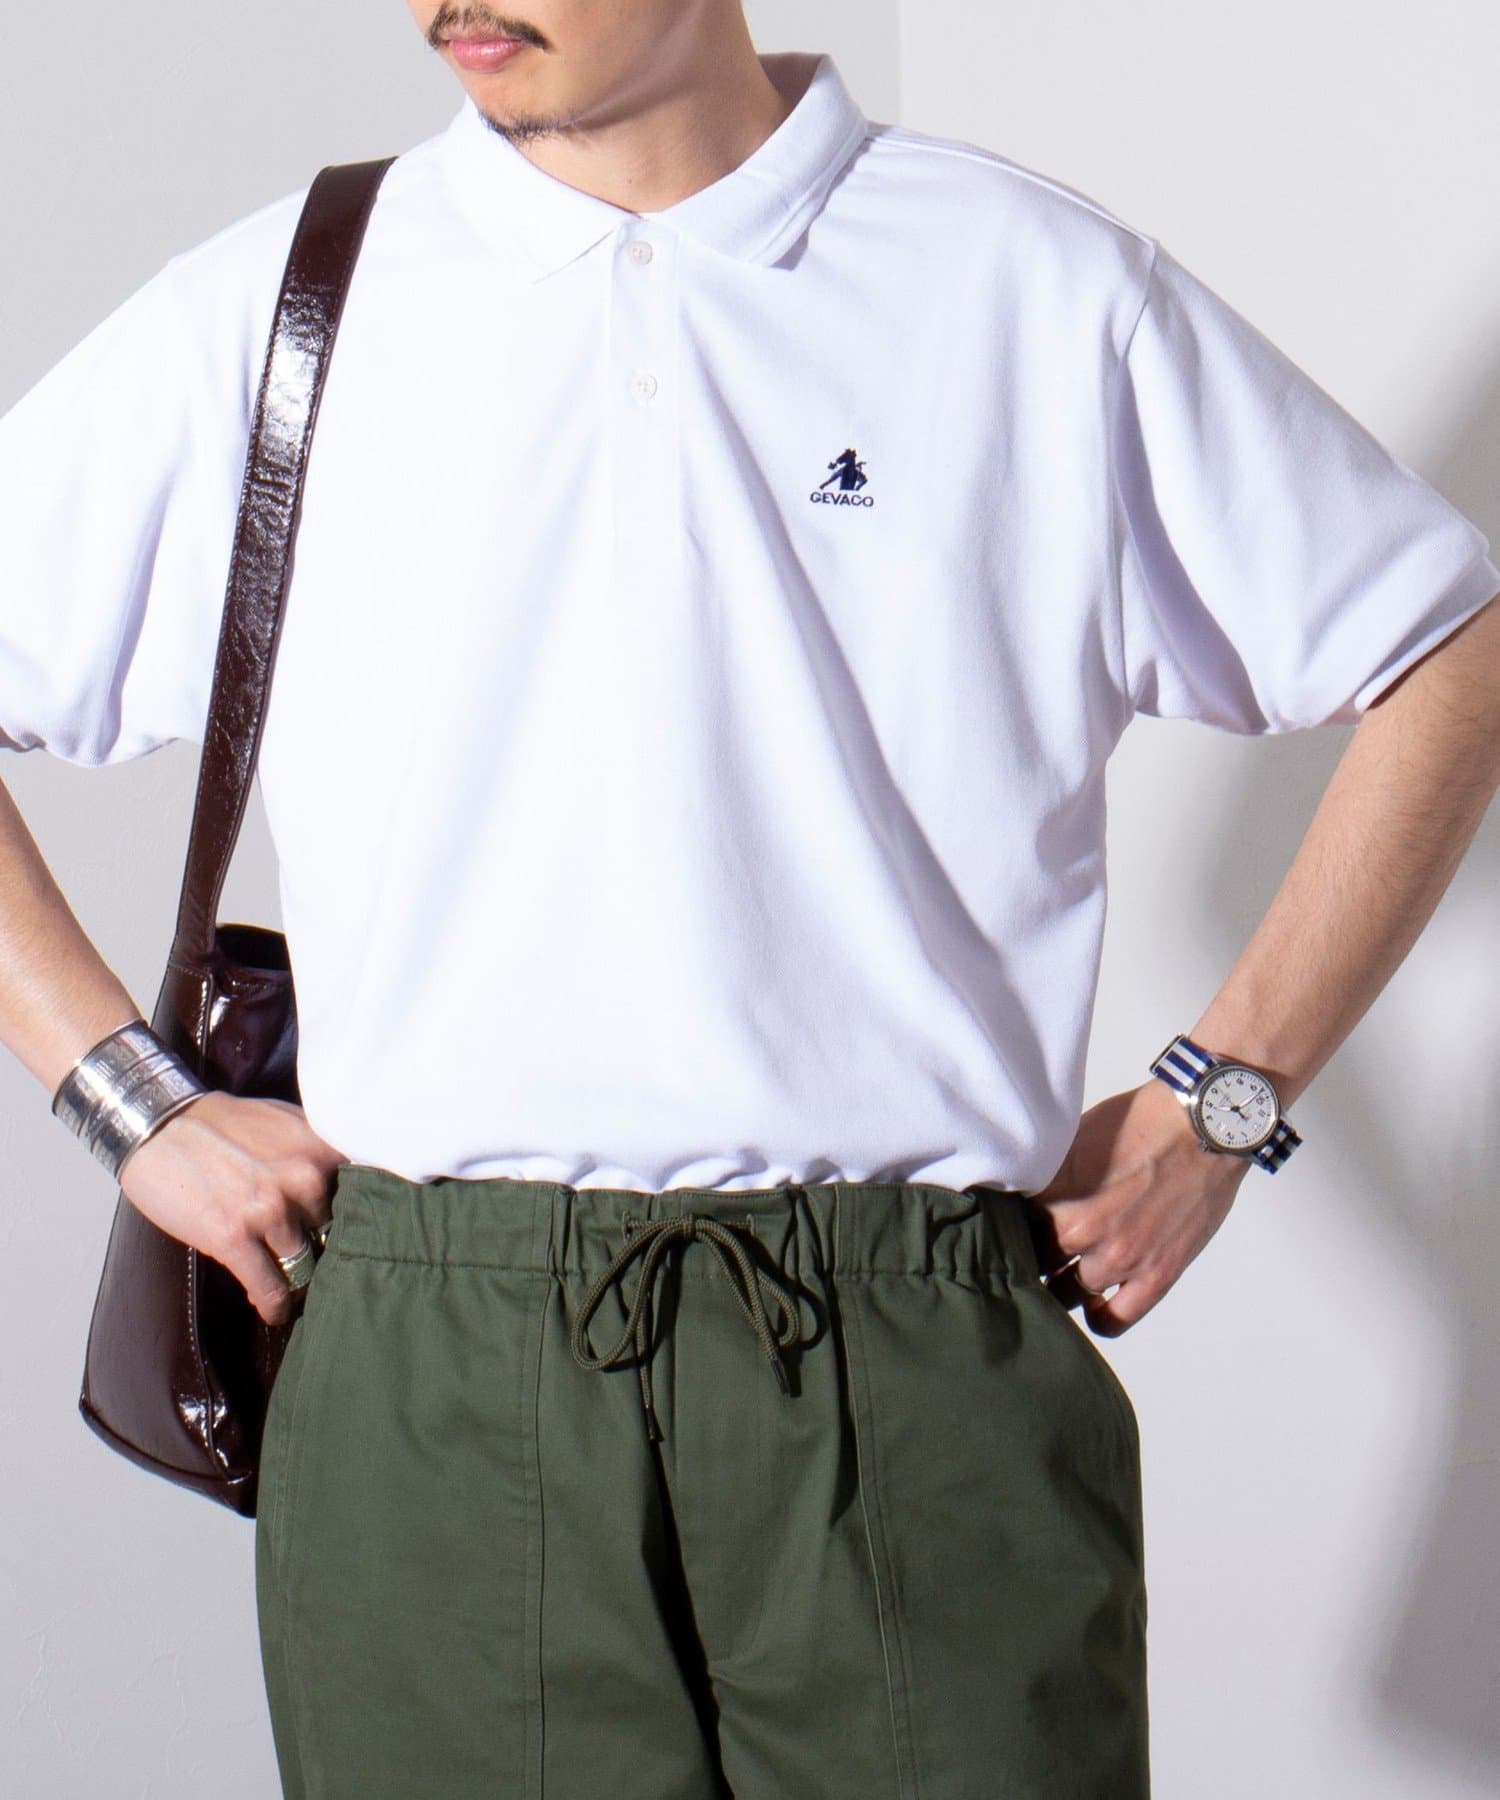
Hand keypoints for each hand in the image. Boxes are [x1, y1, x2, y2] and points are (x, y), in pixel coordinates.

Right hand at [117, 1091, 349, 1327]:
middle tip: (312, 1259)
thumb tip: (348, 1181)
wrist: (159, 1126)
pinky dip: (275, 1304)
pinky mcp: (234, 1237)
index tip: (359, 1237)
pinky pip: (270, 1286)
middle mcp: (304, 1177)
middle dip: (321, 1247)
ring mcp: (269, 1209)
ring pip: (304, 1263)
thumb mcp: (286, 1120)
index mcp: (321, 1146)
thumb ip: (319, 1150)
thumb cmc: (222, 1123)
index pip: (363, 1196)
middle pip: (333, 1234)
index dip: (361, 1220)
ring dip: (297, 1278)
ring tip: (293, 1287)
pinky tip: (275, 1311)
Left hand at [1022, 1077, 1250, 1335]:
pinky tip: (1092, 1304)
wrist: (1206, 1127)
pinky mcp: (1156, 1275)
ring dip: (1061, 1282)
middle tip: (1033, 1248)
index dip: (1009, 1225)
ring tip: (1062, 1271)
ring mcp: (1120, 1258)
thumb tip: (1024, 1191)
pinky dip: (1098, 1317)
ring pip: (1067, 1292)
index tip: (1011, 1225)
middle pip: (1033, 1262)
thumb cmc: (1143, 1120)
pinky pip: (1114, 1319)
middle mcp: (1082, 1230)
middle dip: (1030, 1254)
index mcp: (1057, 1191)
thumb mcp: (1078, 1135)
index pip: (1011, 1224)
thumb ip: (1050, 1172)